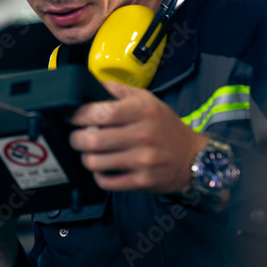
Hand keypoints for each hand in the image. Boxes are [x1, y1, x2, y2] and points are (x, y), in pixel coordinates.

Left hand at [69, 80, 207, 193]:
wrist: (194, 157)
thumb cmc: (165, 127)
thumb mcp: (147, 100)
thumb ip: (118, 91)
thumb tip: (89, 84)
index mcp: (142, 111)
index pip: (101, 112)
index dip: (79, 115)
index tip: (73, 116)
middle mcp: (143, 135)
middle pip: (92, 140)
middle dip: (76, 139)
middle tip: (77, 137)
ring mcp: (143, 160)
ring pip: (95, 162)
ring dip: (86, 158)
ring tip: (90, 153)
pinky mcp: (142, 181)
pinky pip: (106, 182)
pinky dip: (98, 175)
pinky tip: (103, 168)